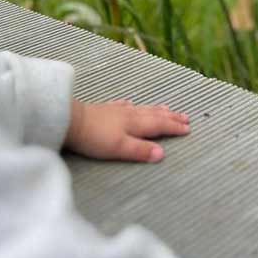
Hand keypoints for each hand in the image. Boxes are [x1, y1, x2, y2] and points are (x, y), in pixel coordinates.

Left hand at [64, 99, 189, 161]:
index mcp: (135, 124)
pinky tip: (131, 103)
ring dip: (156, 110)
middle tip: (185, 116)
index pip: (159, 125)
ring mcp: (117, 111)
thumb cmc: (94, 137)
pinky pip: (123, 106)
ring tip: (166, 108)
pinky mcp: (105, 110)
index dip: (174, 127)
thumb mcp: (119, 148)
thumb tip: (162, 153)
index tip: (188, 128)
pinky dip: (131, 105)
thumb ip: (140, 150)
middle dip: (170, 117)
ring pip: (142, 109)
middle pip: (154, 115)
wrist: (70, 121)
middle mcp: (129, 115)